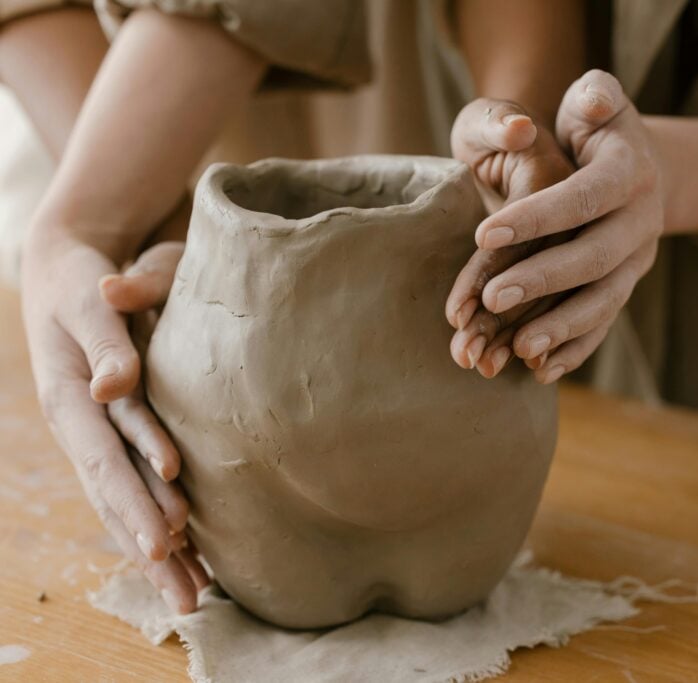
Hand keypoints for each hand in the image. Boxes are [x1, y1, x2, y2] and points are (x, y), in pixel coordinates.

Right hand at [21, 228, 203, 613]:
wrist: (69, 272)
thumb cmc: (84, 281)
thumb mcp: (91, 301)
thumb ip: (108, 340)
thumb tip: (115, 388)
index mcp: (69, 399)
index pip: (105, 461)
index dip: (134, 503)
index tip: (166, 543)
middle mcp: (81, 427)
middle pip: (116, 498)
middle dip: (151, 549)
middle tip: (186, 596)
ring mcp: (96, 435)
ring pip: (126, 503)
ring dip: (158, 551)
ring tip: (192, 595)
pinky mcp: (115, 435)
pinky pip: (136, 488)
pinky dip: (158, 523)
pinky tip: (187, 556)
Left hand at [462, 70, 662, 382]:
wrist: (636, 166)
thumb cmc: (596, 128)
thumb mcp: (595, 99)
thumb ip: (593, 94)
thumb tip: (592, 101)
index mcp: (631, 172)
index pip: (584, 197)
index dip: (538, 216)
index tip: (484, 232)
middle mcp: (641, 222)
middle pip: (594, 258)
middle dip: (543, 280)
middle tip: (492, 299)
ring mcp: (636, 261)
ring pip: (603, 302)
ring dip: (560, 328)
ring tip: (516, 348)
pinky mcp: (623, 288)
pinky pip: (603, 326)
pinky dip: (574, 351)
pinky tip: (539, 371)